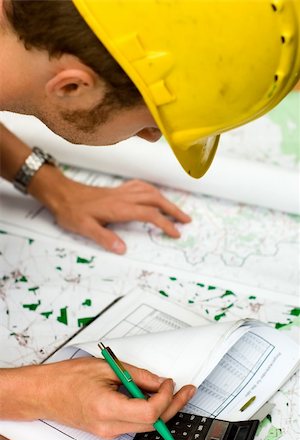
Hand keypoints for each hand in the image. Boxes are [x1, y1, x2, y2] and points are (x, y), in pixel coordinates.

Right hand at [1, 359, 195, 437]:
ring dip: (162, 409)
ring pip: (145, 426)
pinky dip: (147, 410)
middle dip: (173, 405)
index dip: (166, 397)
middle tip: (186, 390)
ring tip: (171, 390)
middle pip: (152, 423)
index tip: (170, 382)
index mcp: (107, 408)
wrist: (45, 392)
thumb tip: (159, 381)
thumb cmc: (67, 378)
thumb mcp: (106, 368)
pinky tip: (151, 395)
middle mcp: (109, 426)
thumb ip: (136, 375)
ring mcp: (107, 432)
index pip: (149, 412)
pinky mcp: (106, 430)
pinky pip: (134, 423)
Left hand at [29, 166, 190, 252]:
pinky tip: (153, 194)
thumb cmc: (72, 211)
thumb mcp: (84, 228)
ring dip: (166, 199)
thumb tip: (123, 249)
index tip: (176, 233)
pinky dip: (152, 190)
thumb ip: (104, 238)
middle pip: (156, 199)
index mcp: (119, 208)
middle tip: (186, 220)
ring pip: (150, 191)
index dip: (165, 223)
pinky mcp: (117, 190)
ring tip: (175, 209)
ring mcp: (121, 192)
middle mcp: (124, 198)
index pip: (149, 214)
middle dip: (173, 209)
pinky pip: (140, 186)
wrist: (62, 193)